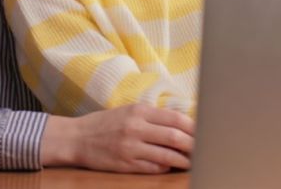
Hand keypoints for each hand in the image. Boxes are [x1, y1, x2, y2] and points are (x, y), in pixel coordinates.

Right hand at [40, 104, 194, 173]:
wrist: (76, 138)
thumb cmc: (105, 124)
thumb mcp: (128, 111)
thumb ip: (152, 117)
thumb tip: (181, 125)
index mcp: (139, 111)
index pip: (175, 118)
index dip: (193, 127)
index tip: (204, 132)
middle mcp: (136, 128)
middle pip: (175, 137)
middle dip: (194, 145)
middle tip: (204, 149)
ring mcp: (131, 147)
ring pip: (167, 156)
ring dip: (183, 160)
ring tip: (192, 162)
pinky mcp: (126, 164)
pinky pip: (153, 168)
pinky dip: (165, 168)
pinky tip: (170, 167)